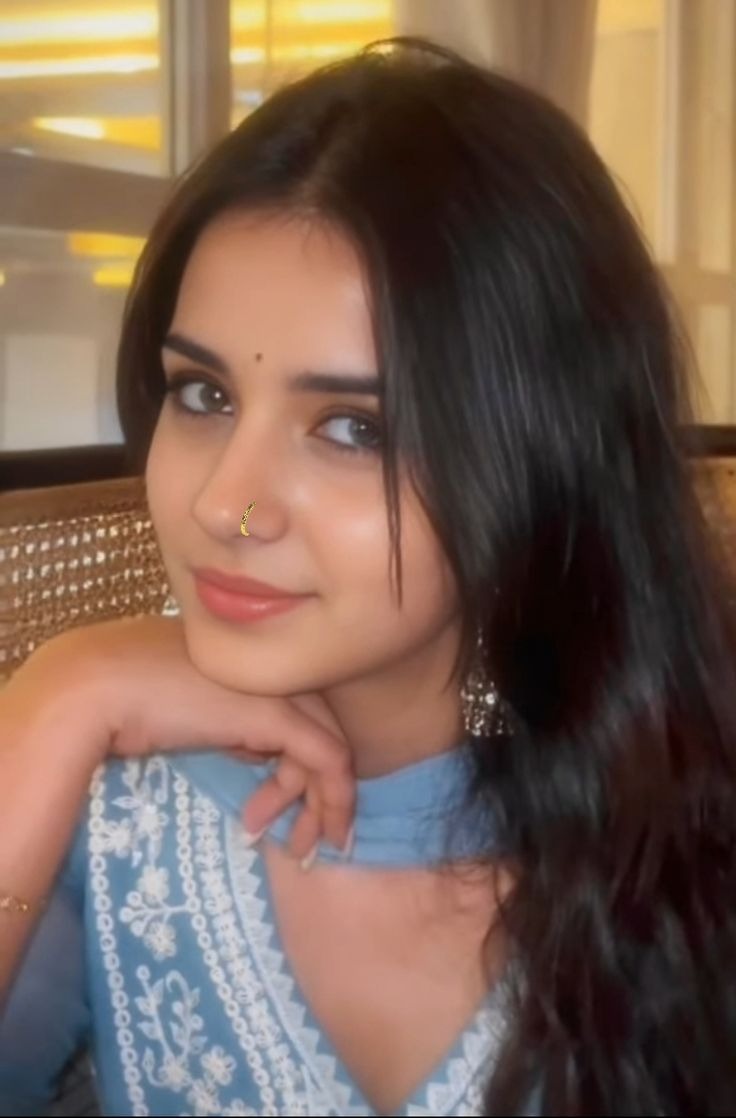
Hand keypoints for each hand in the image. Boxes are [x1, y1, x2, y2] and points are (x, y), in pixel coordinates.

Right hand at [7, 615, 355, 859]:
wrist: (91, 688)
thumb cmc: (117, 702)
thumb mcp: (183, 715)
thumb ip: (219, 721)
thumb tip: (248, 749)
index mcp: (246, 664)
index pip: (295, 711)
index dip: (295, 765)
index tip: (272, 806)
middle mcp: (268, 670)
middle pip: (319, 728)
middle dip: (318, 790)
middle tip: (303, 839)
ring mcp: (275, 688)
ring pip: (328, 746)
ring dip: (321, 805)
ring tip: (297, 849)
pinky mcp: (277, 714)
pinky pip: (328, 758)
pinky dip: (333, 800)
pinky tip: (320, 836)